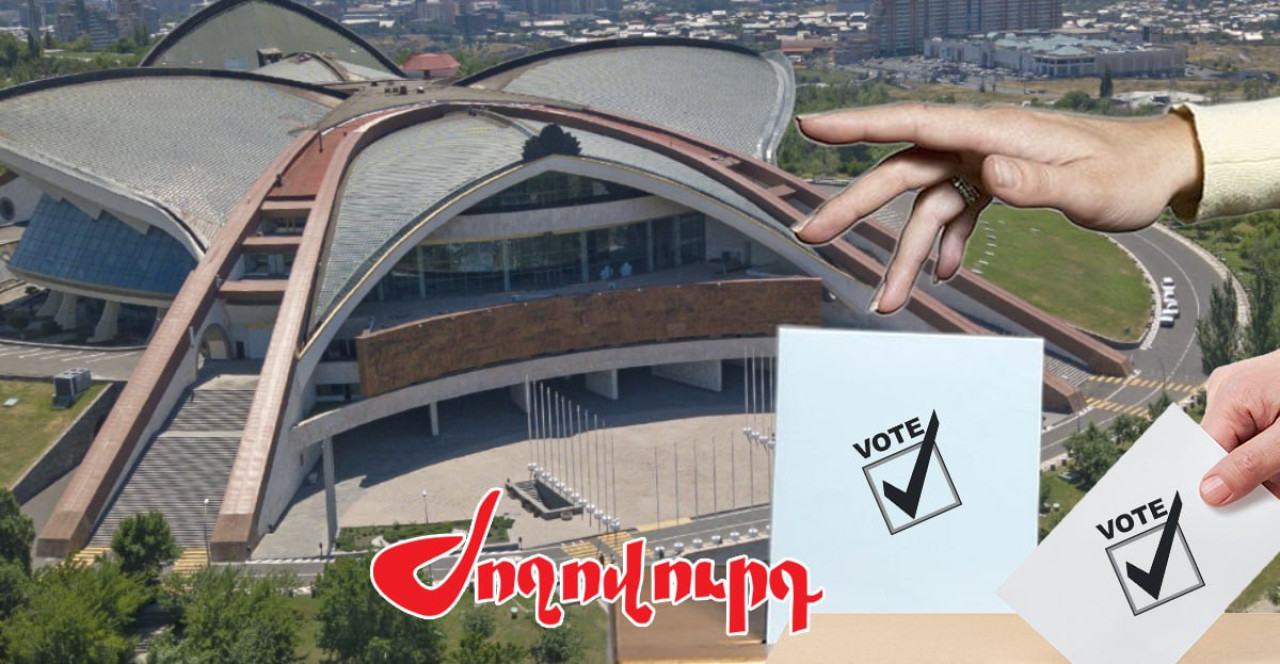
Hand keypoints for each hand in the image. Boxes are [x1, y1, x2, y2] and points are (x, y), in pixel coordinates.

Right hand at [792, 103, 1201, 313]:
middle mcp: (980, 144)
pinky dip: (943, 246)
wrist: (1156, 169)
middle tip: (810, 235)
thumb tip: (986, 175)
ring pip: (923, 206)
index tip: (812, 126)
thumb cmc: (1128, 173)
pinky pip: (952, 214)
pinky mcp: (993, 182)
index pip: (915, 124)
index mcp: (994, 132)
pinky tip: (943, 275)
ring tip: (885, 302)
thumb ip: (1037, 182)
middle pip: (902, 170)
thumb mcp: (1089, 186)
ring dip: (902, 254)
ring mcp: (983, 163)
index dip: (858, 125)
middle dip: (854, 206)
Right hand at [1198, 350, 1279, 505]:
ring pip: (1242, 446)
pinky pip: (1252, 434)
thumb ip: (1253, 464)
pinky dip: (1272, 452)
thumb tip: (1210, 491)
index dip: (1228, 480)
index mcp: (1230, 394)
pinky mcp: (1252, 397)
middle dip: (1257, 473)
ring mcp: (1238, 392)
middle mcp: (1226, 389)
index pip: (1209, 450)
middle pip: (1226, 449)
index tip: (1251, 503)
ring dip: (1269, 465)